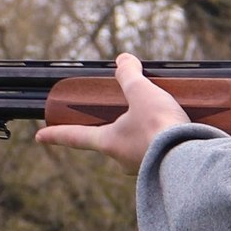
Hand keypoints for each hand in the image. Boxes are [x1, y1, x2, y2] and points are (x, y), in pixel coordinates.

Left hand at [35, 53, 191, 172]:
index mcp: (108, 142)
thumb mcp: (142, 93)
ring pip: (137, 146)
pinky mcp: (165, 170)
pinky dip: (162, 140)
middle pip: (111, 140)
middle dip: (114, 127)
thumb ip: (130, 76)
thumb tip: (123, 60)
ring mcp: (143, 166)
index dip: (56, 134)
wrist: (191, 159)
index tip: (39, 137)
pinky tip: (176, 131)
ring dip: (144, 133)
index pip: (75, 136)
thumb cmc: (160, 128)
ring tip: (160, 118)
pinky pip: (158, 152)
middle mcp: (122, 159)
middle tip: (123, 114)